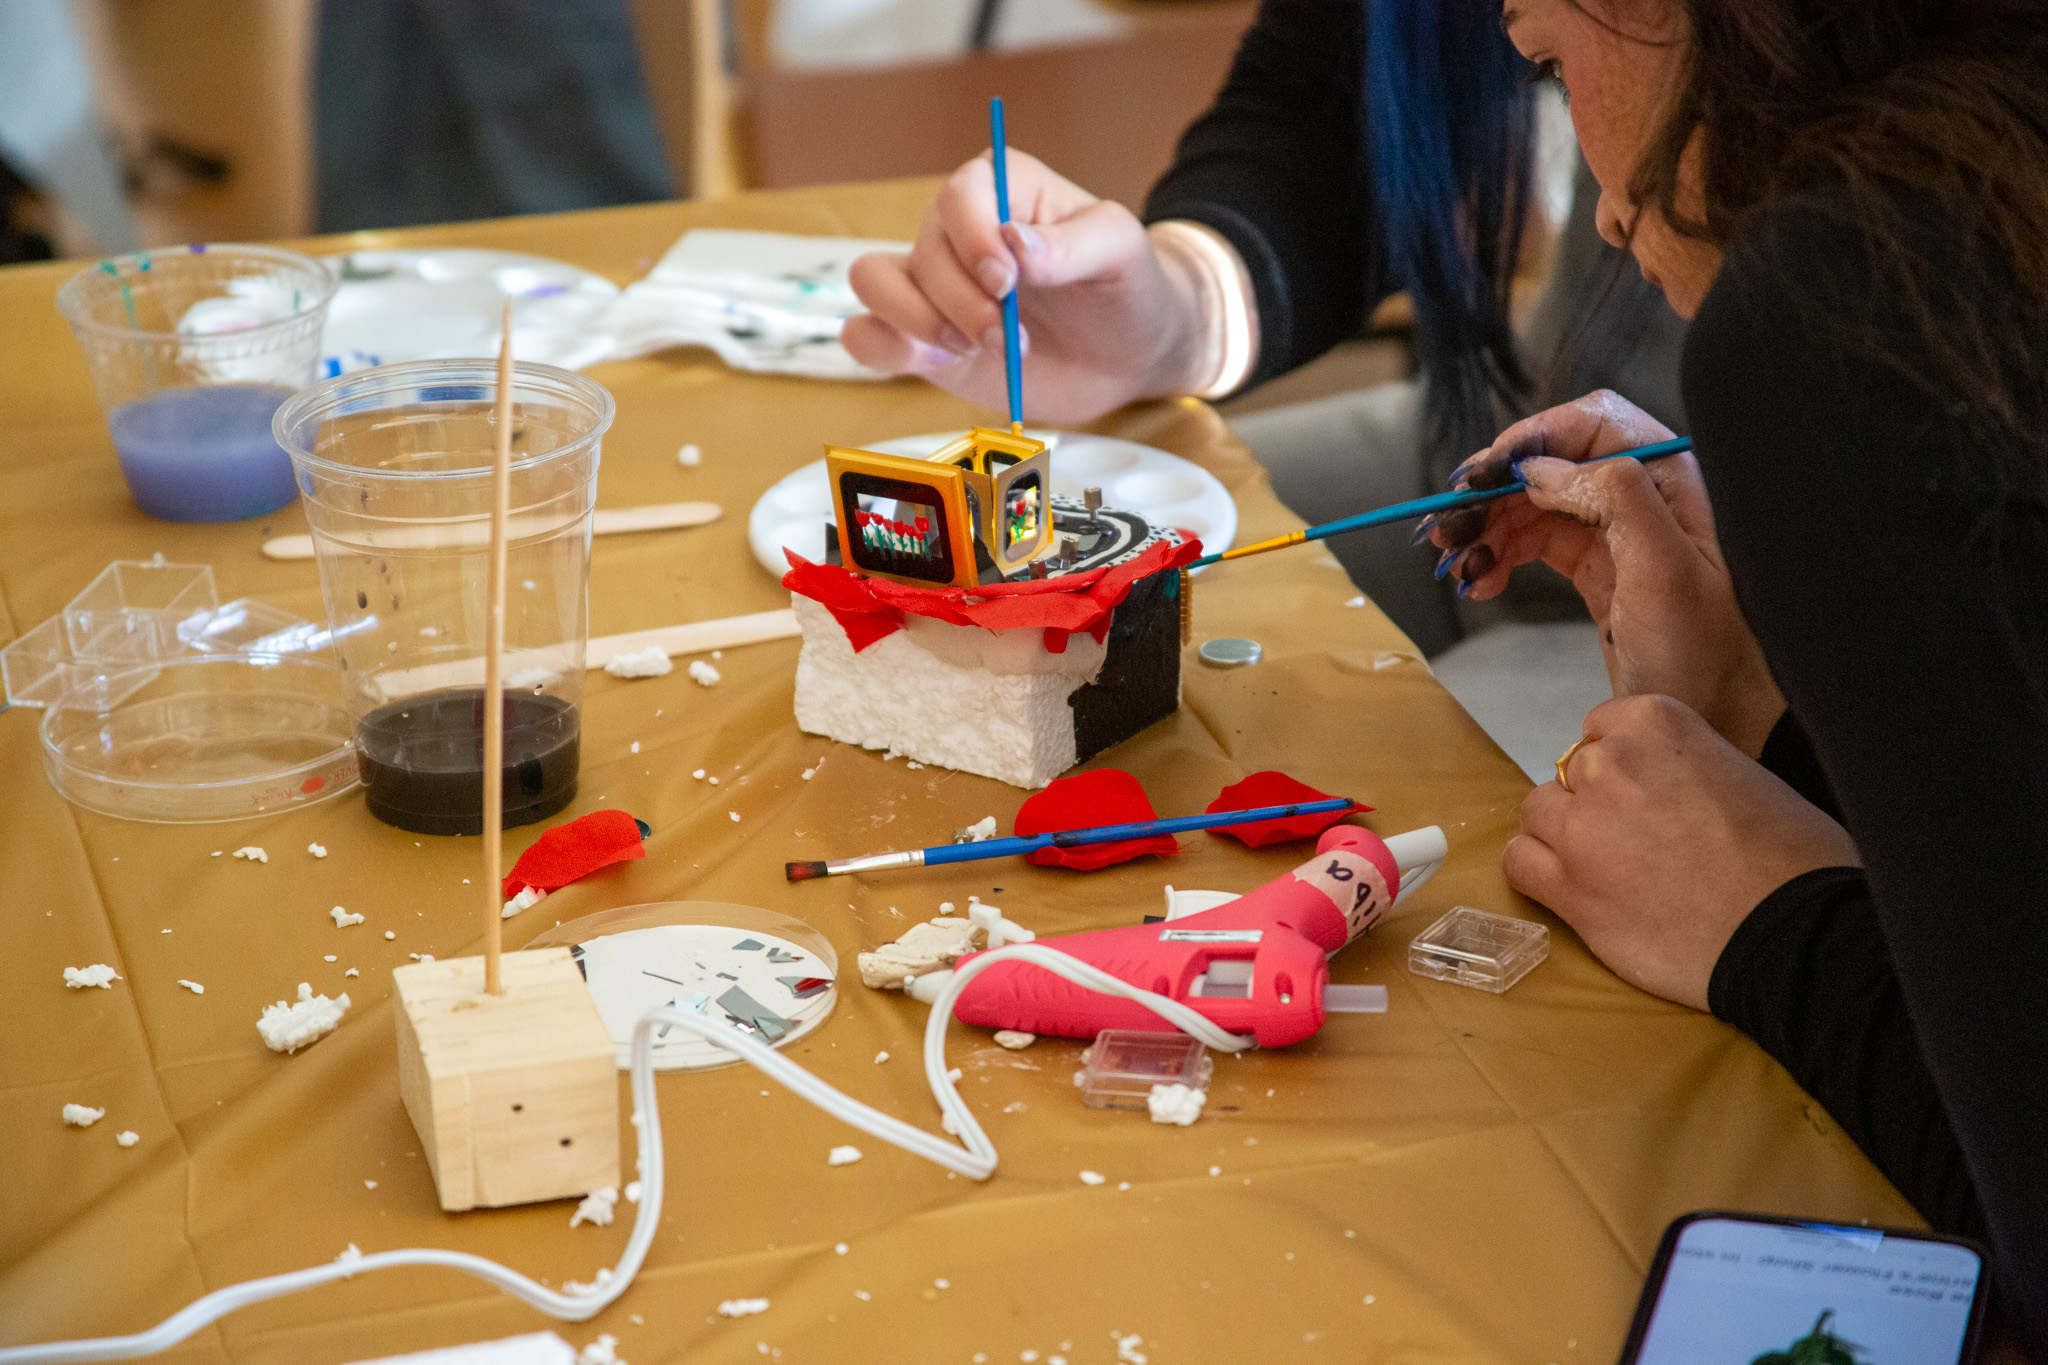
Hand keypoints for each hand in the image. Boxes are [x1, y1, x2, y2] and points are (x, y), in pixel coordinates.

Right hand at [842, 151, 1203, 422]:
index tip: (1007, 281)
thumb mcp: (1122, 252)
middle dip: (964, 302)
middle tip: (1013, 338)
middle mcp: (956, 231)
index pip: (961, 194)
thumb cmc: (1125, 287)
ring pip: (874, 282)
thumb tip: (1016, 244)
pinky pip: (864, 334)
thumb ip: (1074, 244)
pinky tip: (939, 362)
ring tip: (974, 350)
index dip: (973, 237)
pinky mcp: (921, 339)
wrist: (1125, 355)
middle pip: (923, 250)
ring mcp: (932, 286)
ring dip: (918, 322)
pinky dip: (885, 348)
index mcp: (1004, 188)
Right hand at [1430, 390, 1783, 755]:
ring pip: (1535, 503)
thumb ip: (1612, 498)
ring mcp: (1617, 532)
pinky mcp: (1597, 569)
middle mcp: (1645, 495)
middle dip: (1494, 490)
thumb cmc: (1707, 653)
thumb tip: (1541, 469)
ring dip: (1487, 526)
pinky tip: (1479, 581)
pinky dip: (1499, 555)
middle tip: (1446, 526)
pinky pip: (1535, 543)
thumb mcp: (1664, 570)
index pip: (1592, 425)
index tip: (1482, 477)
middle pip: (1552, 463)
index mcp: (1672, 479)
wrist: (1722, 720)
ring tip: (1455, 562)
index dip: (1531, 440)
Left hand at [1508, 694, 1860, 1009]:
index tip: (1647, 793)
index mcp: (1656, 723)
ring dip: (1564, 835)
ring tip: (1608, 867)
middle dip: (1596, 801)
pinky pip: (1519, 863)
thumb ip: (1687, 764)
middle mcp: (1608, 764)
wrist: (1794, 935)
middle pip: (1571, 772)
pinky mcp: (1567, 886)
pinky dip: (1539, 873)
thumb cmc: (1795, 858)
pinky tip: (1576, 891)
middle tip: (1637, 840)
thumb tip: (1667, 783)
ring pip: (1538, 814)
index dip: (1624, 765)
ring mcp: (1580, 825)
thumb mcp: (1747, 773)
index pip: (1603, 726)